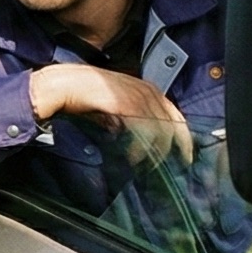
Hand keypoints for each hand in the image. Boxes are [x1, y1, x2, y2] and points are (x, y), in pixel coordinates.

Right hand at [29, 63, 193, 166]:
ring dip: (152, 154)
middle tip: (160, 168)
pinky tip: (131, 158)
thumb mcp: (119, 105)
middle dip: (170, 151)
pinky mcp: (128, 104)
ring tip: (140, 166)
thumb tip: (145, 143)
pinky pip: (144, 133)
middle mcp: (149, 92)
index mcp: (150, 90)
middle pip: (173, 127)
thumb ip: (136, 118)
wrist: (67, 84)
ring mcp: (139, 97)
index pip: (177, 117)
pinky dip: (139, 150)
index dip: (184, 140)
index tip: (184, 158)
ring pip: (161, 132)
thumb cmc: (89, 96)